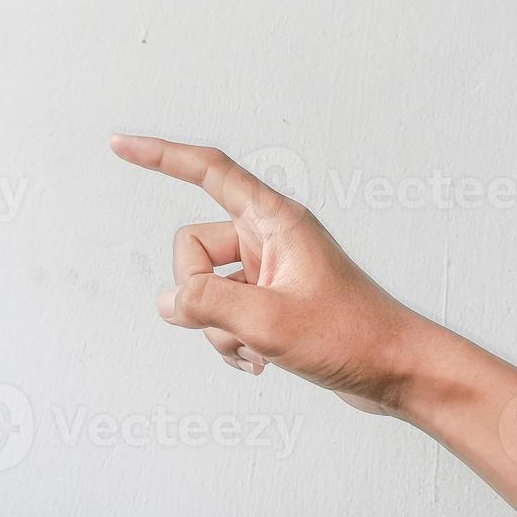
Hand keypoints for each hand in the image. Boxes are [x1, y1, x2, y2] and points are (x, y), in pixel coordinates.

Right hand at [110, 134, 415, 414]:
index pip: (209, 171)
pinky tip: (258, 362)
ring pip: (204, 287)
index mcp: (275, 220)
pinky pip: (221, 313)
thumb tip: (168, 302)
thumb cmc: (351, 336)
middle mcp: (268, 237)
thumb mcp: (269, 321)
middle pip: (193, 246)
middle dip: (198, 293)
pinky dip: (229, 340)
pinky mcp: (269, 300)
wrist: (395, 371)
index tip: (120, 145)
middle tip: (235, 322)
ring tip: (258, 349)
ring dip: (218, 327)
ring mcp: (267, 270)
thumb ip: (207, 304)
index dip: (161, 156)